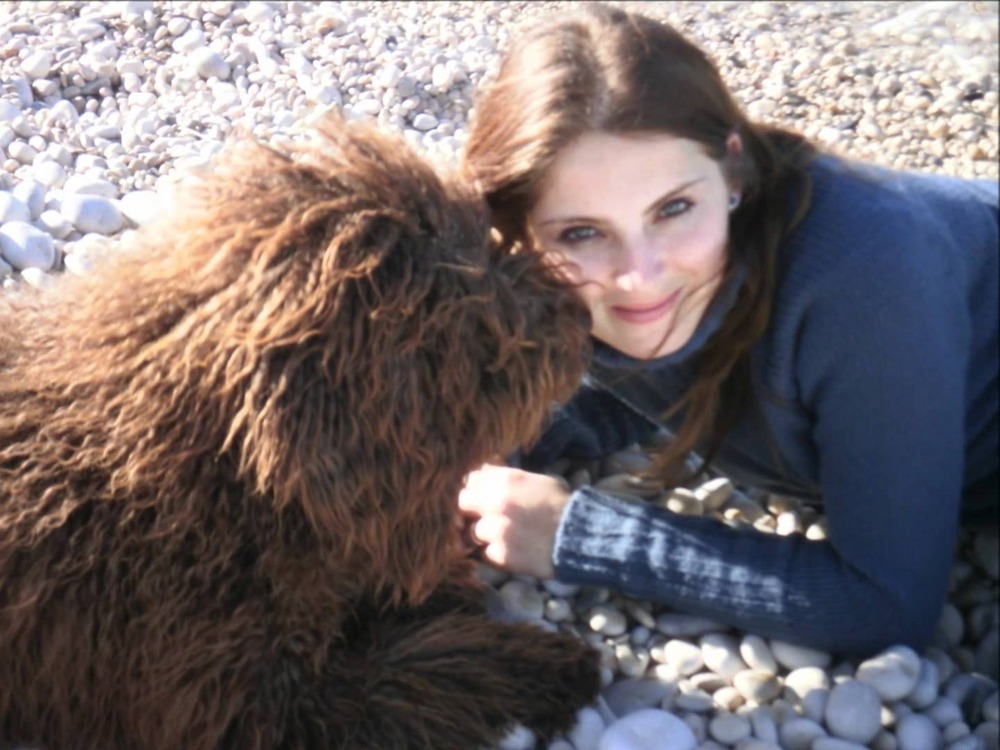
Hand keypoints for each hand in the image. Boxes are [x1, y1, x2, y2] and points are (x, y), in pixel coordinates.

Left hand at [457, 464, 570, 578]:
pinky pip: (486, 553)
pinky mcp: (501, 554)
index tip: (478, 496)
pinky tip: (514, 550)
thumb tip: (487, 471)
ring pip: (474, 531)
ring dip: (486, 535)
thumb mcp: (540, 481)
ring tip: (507, 536)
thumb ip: (509, 477)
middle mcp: (496, 502)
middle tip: (482, 517)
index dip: (474, 488)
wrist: (582, 537)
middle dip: (470, 510)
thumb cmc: (565, 506)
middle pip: (462, 502)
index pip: (471, 478)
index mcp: (506, 479)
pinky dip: (496, 554)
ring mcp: (496, 529)